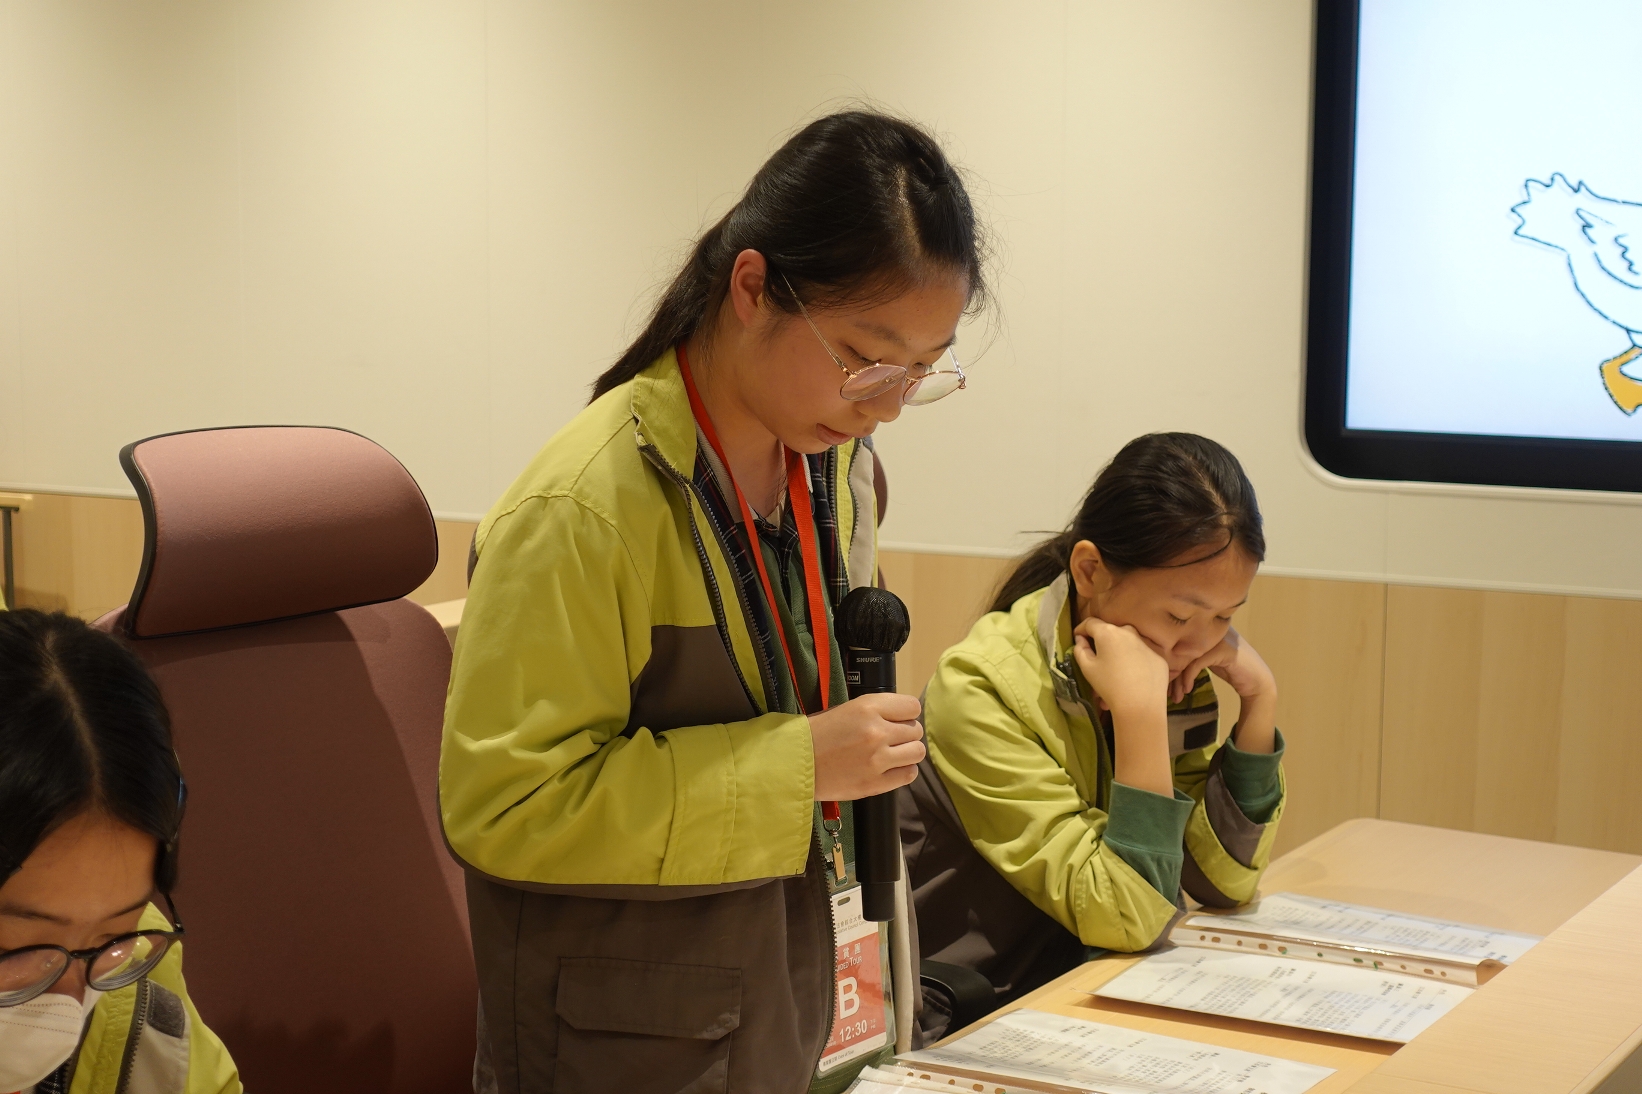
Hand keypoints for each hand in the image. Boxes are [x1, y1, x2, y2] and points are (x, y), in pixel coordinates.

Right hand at [809, 692, 925, 800]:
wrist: (794, 764)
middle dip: (905, 734)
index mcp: (868, 707)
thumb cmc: (817, 734)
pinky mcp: (876, 784)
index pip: (911, 707)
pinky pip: (908, 774)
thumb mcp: (847, 709)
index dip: (906, 714)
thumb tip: (903, 718)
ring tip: (891, 754)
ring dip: (907, 752)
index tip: (897, 720)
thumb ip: (877, 711)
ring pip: (917, 752)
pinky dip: (903, 771)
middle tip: (889, 739)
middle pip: (915, 730)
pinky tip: (890, 769)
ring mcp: (878, 760)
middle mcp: (877, 732)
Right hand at [1070, 618, 1168, 718]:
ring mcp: (1146, 644)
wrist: (1140, 705)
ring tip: (1115, 669)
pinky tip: (1132, 676)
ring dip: (1119, 650)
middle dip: (1102, 641)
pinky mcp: (1158, 657)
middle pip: (1111, 631)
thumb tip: (1081, 639)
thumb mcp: (1087, 668)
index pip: (1091, 623)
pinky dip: (1135, 660)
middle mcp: (1129, 632)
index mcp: (1108, 632)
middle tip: (1097, 656)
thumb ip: (1080, 650)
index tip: (1078, 637)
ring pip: (1128, 642)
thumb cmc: (1109, 685)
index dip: (1081, 629)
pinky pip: (1142, 654)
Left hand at [1168, 626, 1275, 705]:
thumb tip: (1161, 662)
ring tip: (1175, 695)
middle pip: (1179, 647)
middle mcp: (1211, 628)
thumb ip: (1189, 655)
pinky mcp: (1224, 649)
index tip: (1162, 680)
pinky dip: (1189, 677)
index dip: (1166, 661)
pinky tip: (1187, 689)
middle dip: (1170, 671)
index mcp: (1205, 626)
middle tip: (1165, 690)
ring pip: (1186, 655)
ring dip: (1178, 678)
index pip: (1177, 640)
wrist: (1258, 681)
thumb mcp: (1206, 658)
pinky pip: (1197, 662)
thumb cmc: (1230, 669)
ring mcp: (1218, 637)